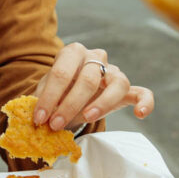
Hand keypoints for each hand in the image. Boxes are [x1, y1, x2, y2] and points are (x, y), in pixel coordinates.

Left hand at [31, 42, 153, 129]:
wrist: (71, 91)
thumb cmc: (57, 90)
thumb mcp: (45, 91)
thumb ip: (41, 101)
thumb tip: (33, 117)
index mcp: (72, 52)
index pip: (61, 72)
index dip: (49, 97)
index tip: (40, 118)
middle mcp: (96, 57)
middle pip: (88, 79)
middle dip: (69, 105)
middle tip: (56, 125)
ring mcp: (113, 71)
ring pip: (117, 83)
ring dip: (101, 103)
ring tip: (87, 118)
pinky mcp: (127, 89)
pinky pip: (142, 92)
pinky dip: (145, 102)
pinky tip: (139, 114)